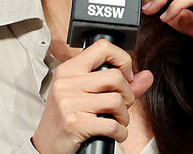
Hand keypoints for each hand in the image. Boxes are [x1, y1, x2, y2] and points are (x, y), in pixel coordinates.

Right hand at [31, 39, 153, 153]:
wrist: (46, 146)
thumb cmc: (67, 118)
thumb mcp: (86, 96)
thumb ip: (120, 85)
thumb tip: (147, 76)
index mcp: (69, 70)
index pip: (102, 48)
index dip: (122, 59)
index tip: (126, 76)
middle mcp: (67, 83)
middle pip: (115, 77)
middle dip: (128, 94)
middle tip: (122, 105)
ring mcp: (69, 103)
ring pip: (116, 101)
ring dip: (124, 116)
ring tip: (117, 120)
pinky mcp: (75, 124)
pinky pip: (112, 125)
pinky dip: (120, 133)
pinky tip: (115, 133)